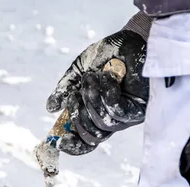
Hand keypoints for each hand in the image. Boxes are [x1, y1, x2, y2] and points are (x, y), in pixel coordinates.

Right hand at [46, 30, 148, 152]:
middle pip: (91, 137)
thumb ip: (65, 90)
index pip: (84, 141)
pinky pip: (116, 110)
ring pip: (102, 123)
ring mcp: (125, 117)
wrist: (130, 38)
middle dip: (77, 116)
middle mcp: (110, 120)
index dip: (72, 146)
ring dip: (91, 98)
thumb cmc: (107, 55)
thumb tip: (50, 108)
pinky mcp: (138, 108)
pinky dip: (107, 92)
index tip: (59, 142)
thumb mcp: (78, 71)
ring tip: (93, 76)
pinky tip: (108, 76)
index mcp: (94, 115)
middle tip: (74, 95)